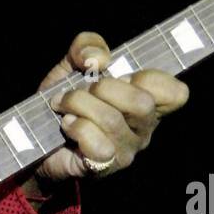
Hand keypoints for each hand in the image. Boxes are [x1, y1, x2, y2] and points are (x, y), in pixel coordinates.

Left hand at [32, 31, 189, 183]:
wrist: (37, 137)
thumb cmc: (66, 99)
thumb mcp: (74, 63)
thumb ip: (87, 46)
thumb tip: (98, 58)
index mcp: (148, 102)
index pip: (176, 94)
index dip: (148, 77)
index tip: (120, 76)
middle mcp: (143, 129)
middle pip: (142, 103)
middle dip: (104, 88)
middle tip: (84, 90)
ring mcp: (126, 151)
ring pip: (112, 120)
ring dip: (79, 103)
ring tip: (64, 105)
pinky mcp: (103, 167)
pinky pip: (96, 143)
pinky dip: (75, 126)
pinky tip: (67, 125)